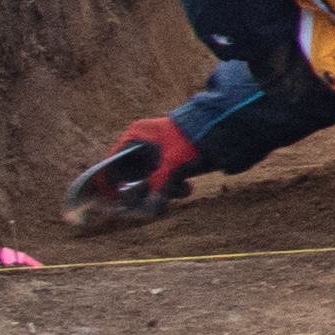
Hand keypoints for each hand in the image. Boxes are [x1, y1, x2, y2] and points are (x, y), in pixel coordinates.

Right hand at [69, 112, 202, 220]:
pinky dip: (173, 186)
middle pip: (132, 174)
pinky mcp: (171, 159)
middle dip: (144, 191)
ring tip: (181, 189)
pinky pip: (164, 178)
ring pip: (150, 179)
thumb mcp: (173, 163)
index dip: (109, 183)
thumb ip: (160, 185)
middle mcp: (143, 143)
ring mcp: (157, 151)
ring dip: (163, 189)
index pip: (112, 163)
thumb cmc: (193, 139)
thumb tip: (153, 207)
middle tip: (149, 205)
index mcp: (136, 136)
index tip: (110, 201)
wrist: (225, 127)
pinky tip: (186, 187)